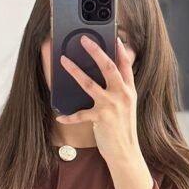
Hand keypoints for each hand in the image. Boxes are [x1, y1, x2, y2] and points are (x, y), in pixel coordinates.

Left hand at [56, 36, 139, 165]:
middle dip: (95, 51)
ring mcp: (111, 105)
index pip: (126, 64)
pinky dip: (68, 116)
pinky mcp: (101, 118)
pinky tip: (59, 116)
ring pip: (89, 83)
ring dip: (74, 71)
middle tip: (84, 39)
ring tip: (64, 61)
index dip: (120, 49)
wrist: (125, 152)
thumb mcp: (127, 107)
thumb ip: (121, 91)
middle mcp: (121, 94)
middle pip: (108, 66)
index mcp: (129, 90)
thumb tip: (111, 78)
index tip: (114, 36)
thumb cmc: (122, 130)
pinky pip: (80, 114)